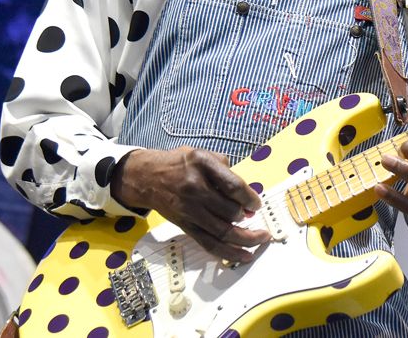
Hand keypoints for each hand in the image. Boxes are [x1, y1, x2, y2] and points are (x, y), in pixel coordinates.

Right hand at [110, 146, 269, 261]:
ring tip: (261, 238)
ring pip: (222, 232)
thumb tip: (246, 196)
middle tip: (254, 217)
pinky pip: (209, 243)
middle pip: (229, 211)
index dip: (250, 198)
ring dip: (246, 238)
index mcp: (202, 164)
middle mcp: (195, 188)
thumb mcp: (203, 154)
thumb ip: (226, 170)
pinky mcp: (185, 226)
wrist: (147, 177)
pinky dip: (229, 252)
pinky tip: (245, 254)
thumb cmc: (180, 164)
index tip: (257, 204)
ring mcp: (189, 209)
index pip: (233, 186)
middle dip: (247, 217)